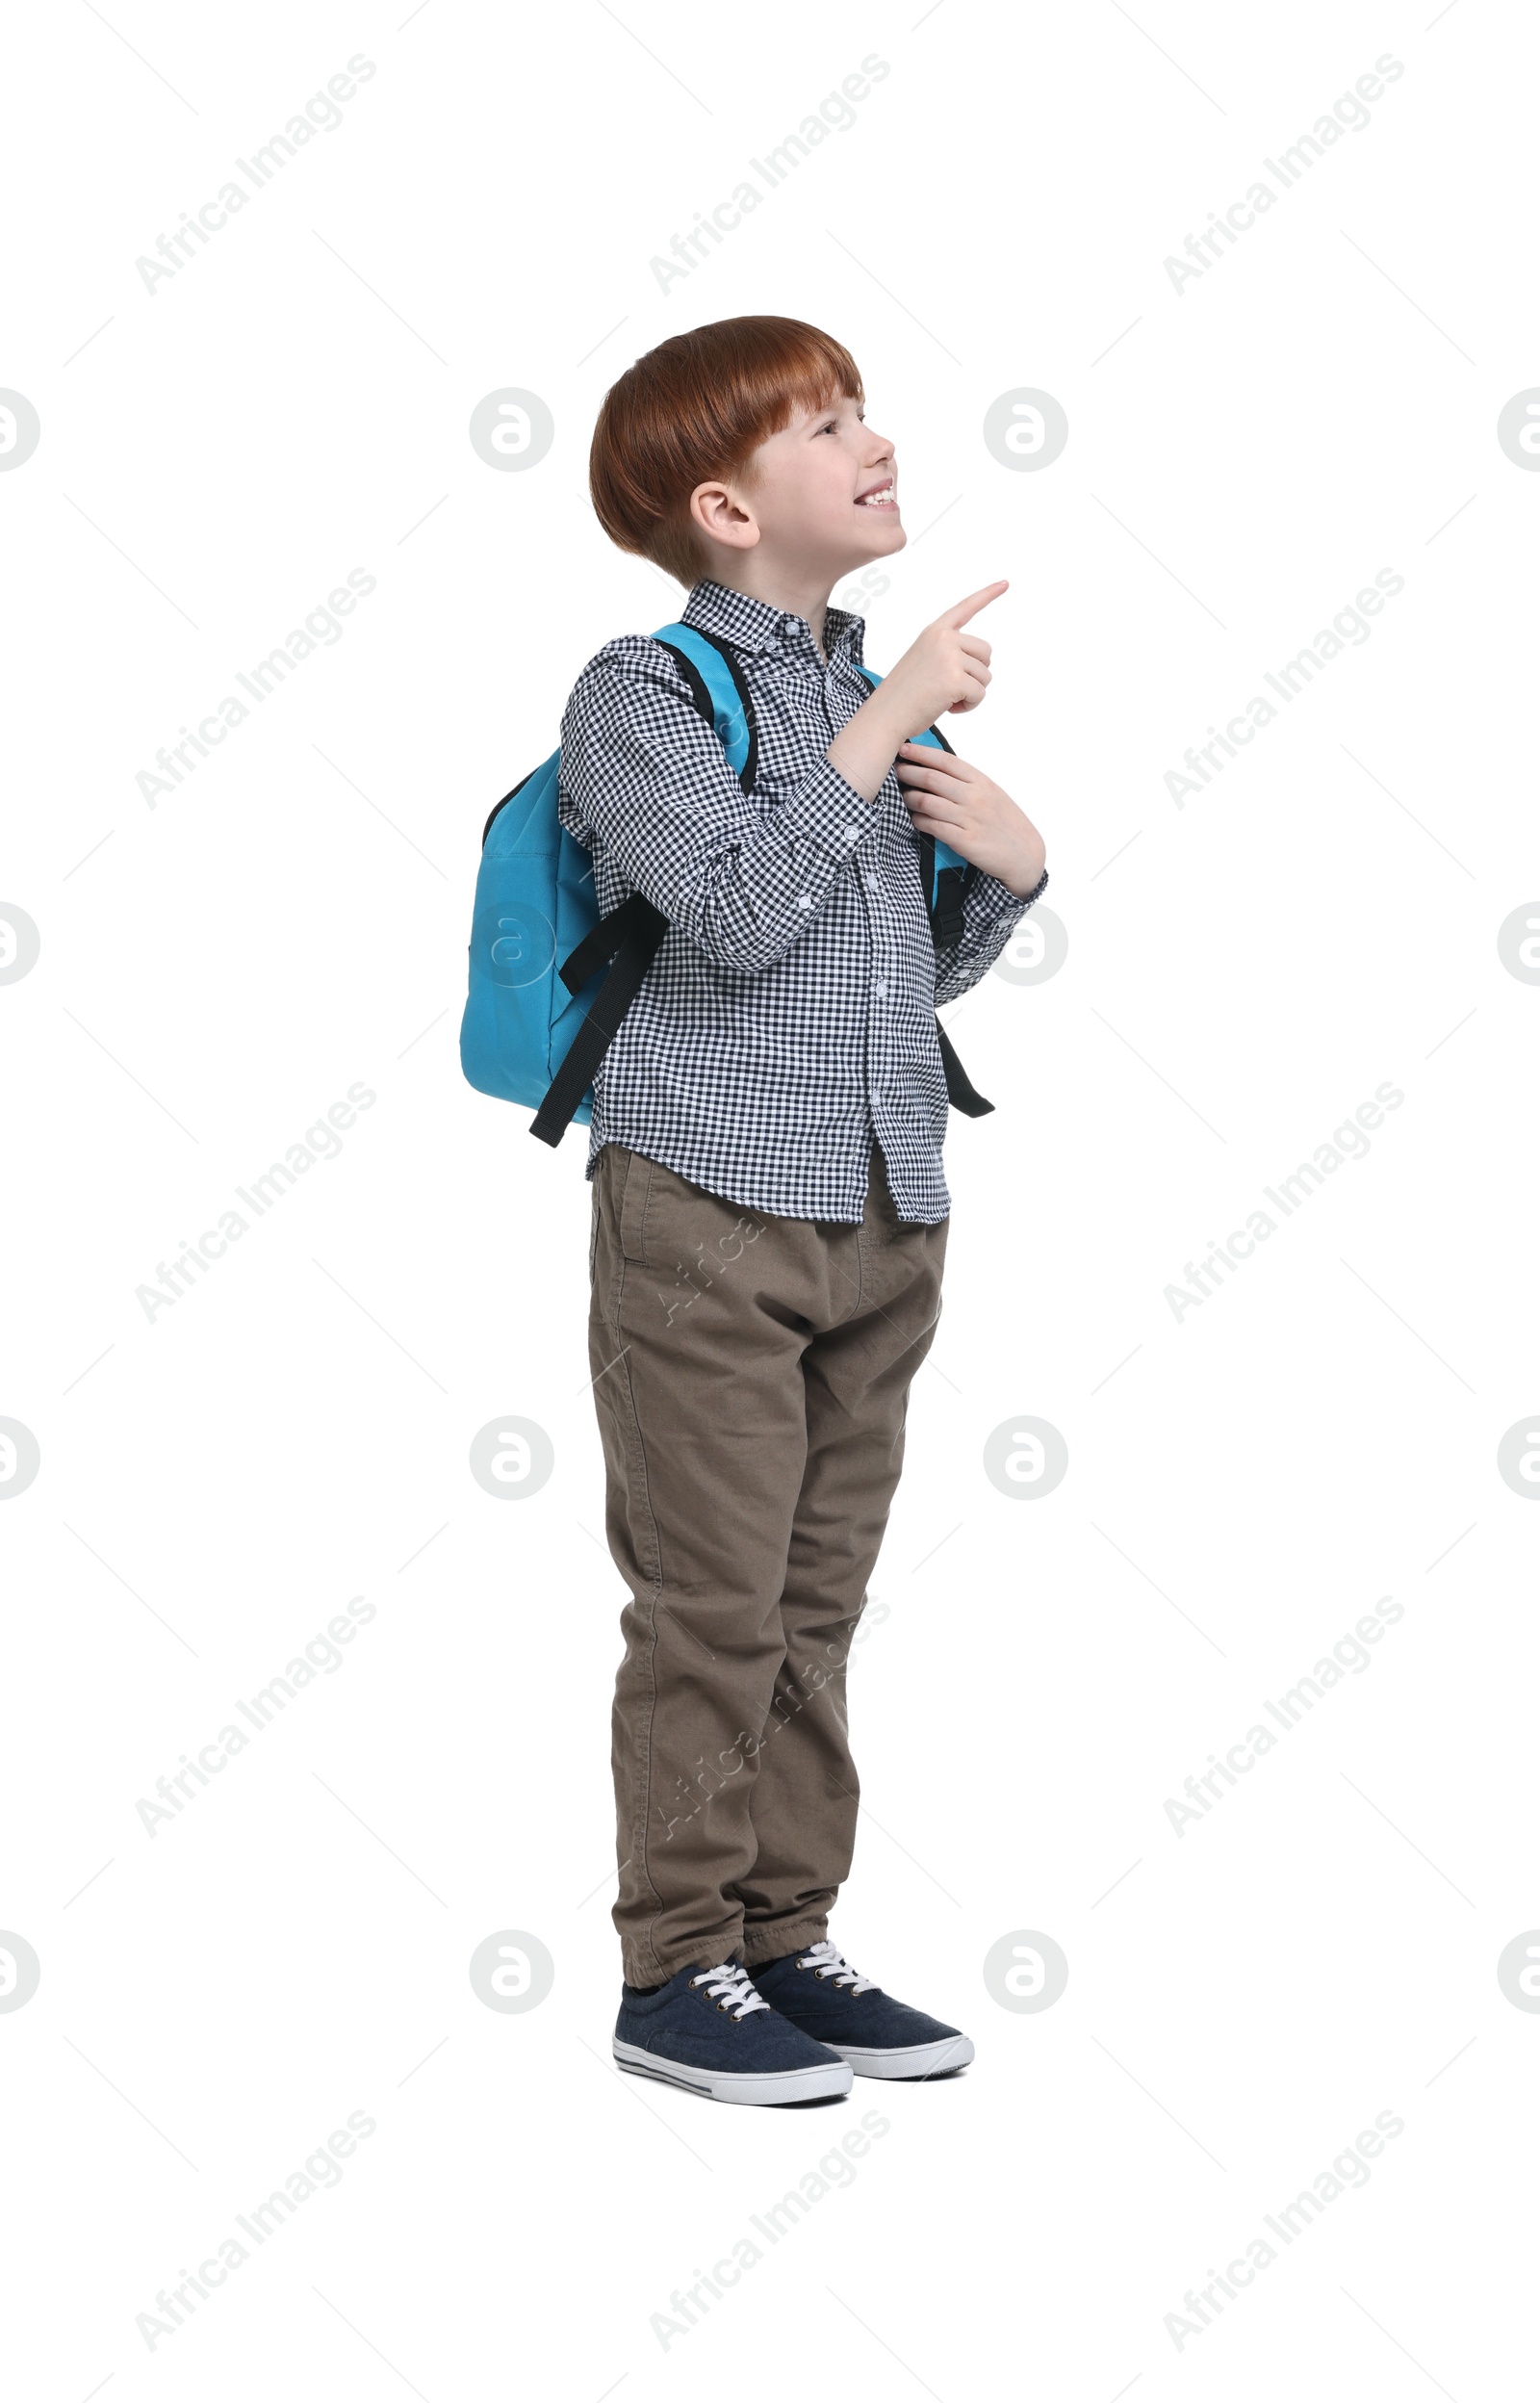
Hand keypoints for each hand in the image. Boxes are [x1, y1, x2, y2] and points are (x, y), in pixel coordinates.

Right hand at [878, 580, 1007, 731]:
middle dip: (976, 674)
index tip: (1005, 583)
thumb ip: (948, 653)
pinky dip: (969, 706)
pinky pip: (980, 694)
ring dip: (971, 693)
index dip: (988, 595)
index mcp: (934, 632)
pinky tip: (948, 709)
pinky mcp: (955, 679)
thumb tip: (982, 664)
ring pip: (985, 676)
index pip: (965, 608)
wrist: (885, 716)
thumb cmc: (902, 695)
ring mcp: (949, 657)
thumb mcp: (923, 661)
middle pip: (986, 652)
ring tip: (945, 699)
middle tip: (951, 688)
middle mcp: (943, 639)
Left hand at [894, 742, 1046, 898]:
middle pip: (931, 779)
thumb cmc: (1006, 822)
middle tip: (895, 770)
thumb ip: (968, 782)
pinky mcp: (963, 840)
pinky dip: (918, 821)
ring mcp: (968, 819)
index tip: (904, 748)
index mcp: (981, 781)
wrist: (1024, 854)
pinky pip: (932, 826)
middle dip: (908, 772)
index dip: (921, 752)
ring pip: (927, 802)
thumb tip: (938, 769)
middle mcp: (974, 797)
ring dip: (909, 798)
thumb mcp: (992, 794)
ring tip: (902, 796)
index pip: (945, 761)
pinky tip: (913, 819)